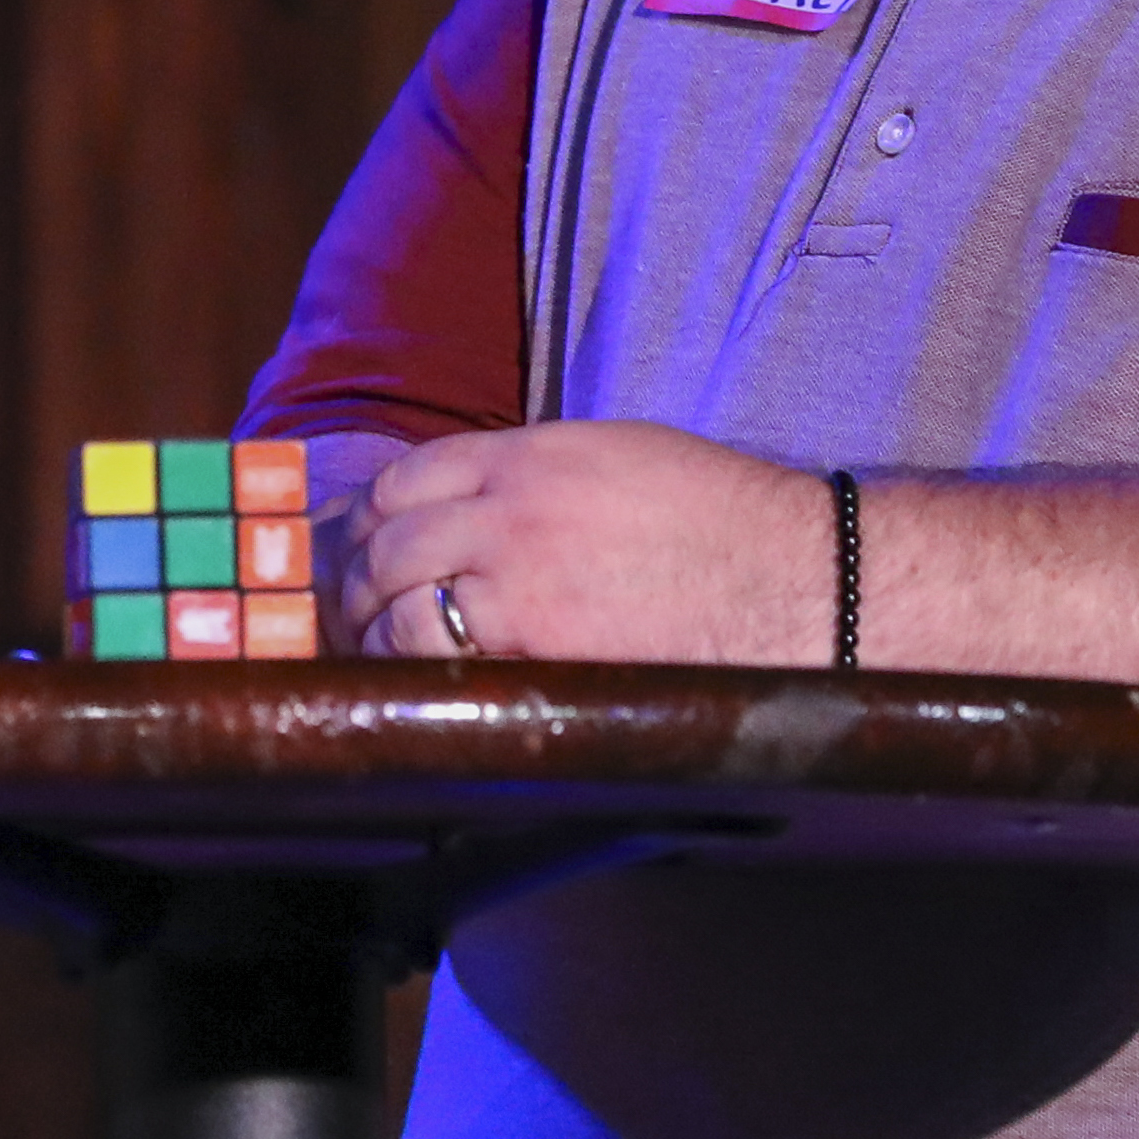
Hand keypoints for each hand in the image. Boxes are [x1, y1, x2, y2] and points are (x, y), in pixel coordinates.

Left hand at [330, 419, 826, 666]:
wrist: (791, 579)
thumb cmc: (720, 521)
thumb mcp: (617, 458)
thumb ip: (535, 475)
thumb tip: (474, 506)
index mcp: (531, 453)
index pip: (405, 477)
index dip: (369, 516)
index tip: (360, 543)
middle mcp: (509, 506)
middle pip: (385, 539)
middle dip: (354, 578)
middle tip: (346, 610)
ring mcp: (516, 573)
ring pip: (394, 600)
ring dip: (372, 631)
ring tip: (373, 654)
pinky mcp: (535, 642)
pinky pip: (437, 655)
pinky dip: (412, 670)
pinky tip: (419, 684)